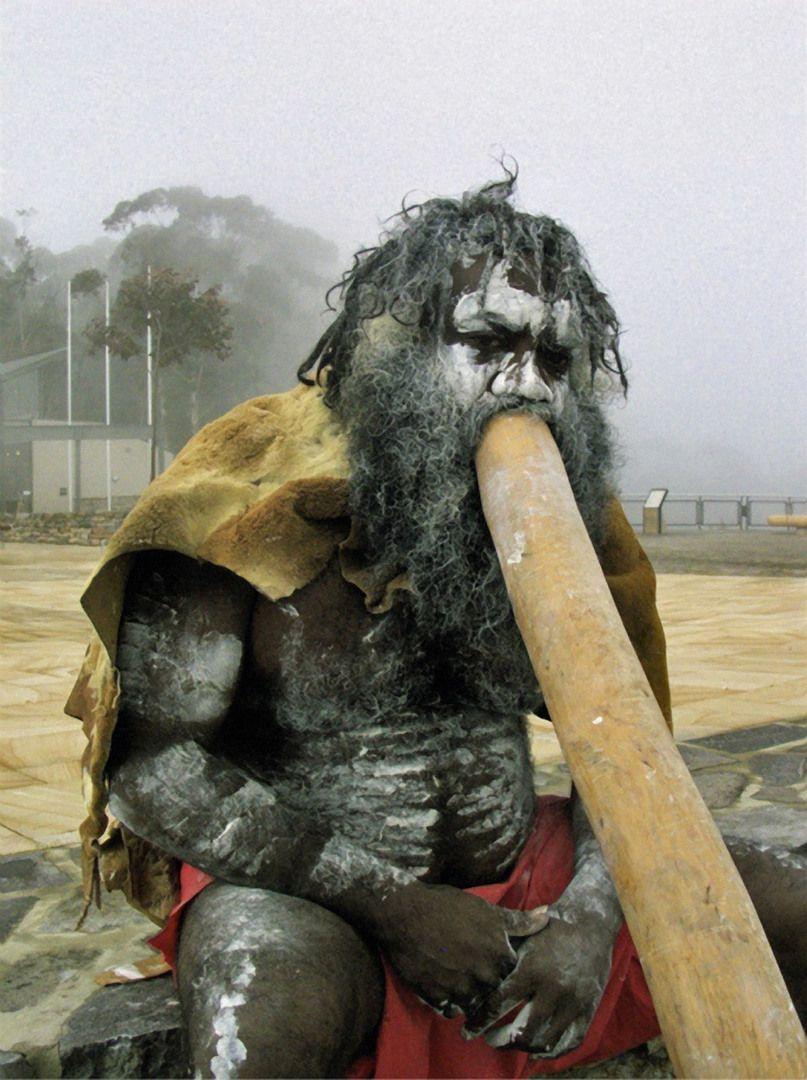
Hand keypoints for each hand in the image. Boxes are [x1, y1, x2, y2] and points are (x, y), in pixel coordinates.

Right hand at [368, 881, 548, 1015]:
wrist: (403, 913)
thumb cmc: (446, 907)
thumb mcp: (485, 910)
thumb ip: (519, 920)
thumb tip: (548, 914)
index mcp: (499, 954)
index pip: (514, 973)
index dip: (504, 967)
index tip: (493, 958)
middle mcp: (483, 975)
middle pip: (495, 991)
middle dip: (487, 982)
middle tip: (473, 966)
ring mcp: (459, 989)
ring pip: (474, 1004)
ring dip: (469, 994)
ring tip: (458, 975)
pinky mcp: (437, 998)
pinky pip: (451, 1010)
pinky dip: (449, 1001)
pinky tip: (444, 982)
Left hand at [463, 905, 616, 1055]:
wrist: (590, 921)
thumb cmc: (549, 927)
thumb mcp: (522, 936)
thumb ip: (500, 957)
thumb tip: (469, 975)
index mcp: (530, 969)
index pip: (498, 1005)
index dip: (479, 1022)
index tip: (467, 1033)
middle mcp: (552, 989)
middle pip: (520, 1031)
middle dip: (500, 1040)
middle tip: (489, 1039)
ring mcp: (572, 1002)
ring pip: (544, 1041)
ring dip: (523, 1047)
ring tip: (511, 1043)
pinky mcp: (588, 1009)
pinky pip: (570, 1042)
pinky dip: (552, 1051)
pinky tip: (537, 1049)